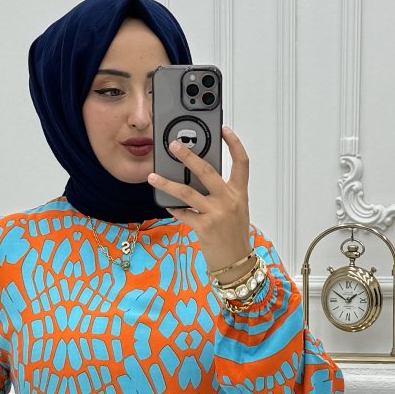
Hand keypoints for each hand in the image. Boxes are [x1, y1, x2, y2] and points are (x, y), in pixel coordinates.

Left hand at [147, 126, 252, 275]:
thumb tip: (198, 177)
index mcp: (240, 193)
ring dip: (167, 183)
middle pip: (207, 171)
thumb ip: (223, 192)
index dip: (234, 144)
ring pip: (187, 192)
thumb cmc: (234, 236)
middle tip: (173, 146)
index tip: (224, 129)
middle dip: (188, 156)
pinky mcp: (204, 228)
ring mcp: (217, 214)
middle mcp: (229, 200)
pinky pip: (183, 213)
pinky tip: (165, 203)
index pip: (241, 162)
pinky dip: (173, 208)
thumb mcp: (236, 210)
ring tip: (153, 176)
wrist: (236, 264)